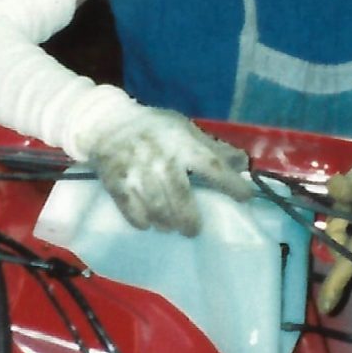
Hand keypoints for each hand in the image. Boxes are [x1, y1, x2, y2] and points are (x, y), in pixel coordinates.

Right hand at [87, 108, 253, 234]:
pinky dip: (143, 221)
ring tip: (172, 227)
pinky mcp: (117, 183)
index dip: (231, 184)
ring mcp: (137, 172)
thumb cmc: (153, 128)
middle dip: (189, 219)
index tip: (245, 197)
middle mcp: (161, 159)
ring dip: (167, 223)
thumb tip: (243, 163)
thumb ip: (213, 147)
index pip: (212, 165)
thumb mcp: (184, 129)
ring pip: (157, 209)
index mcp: (182, 143)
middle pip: (181, 197)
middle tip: (193, 229)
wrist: (106, 123)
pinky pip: (132, 211)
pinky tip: (149, 223)